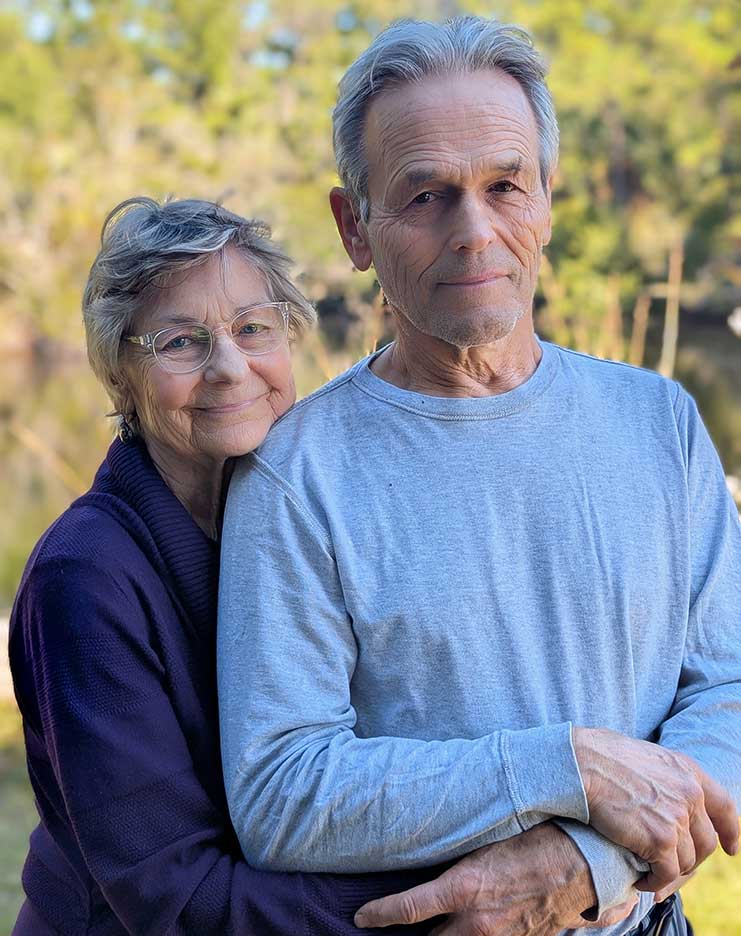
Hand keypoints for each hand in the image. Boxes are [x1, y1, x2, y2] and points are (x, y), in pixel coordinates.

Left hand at [354, 823, 595, 933]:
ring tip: (428, 930)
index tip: (361, 917)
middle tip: (389, 930)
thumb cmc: (537, 836)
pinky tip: (469, 928)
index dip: (380, 915)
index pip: (407, 909)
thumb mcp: (489, 837)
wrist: (587, 862)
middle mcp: (478, 921)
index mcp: (464, 889)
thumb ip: (461, 853)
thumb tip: (435, 845)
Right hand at [573, 728, 738, 892]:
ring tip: (650, 876)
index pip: (724, 806)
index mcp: (688, 771)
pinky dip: (655, 882)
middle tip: (671, 869)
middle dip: (691, 860)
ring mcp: (678, 818)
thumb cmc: (601, 755)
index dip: (730, 831)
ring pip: (686, 861)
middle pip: (705, 842)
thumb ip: (664, 777)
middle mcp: (690, 794)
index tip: (730, 848)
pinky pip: (667, 873)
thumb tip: (662, 796)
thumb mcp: (646, 756)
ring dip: (669, 873)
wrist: (582, 764)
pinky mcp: (661, 841)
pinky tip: (641, 881)